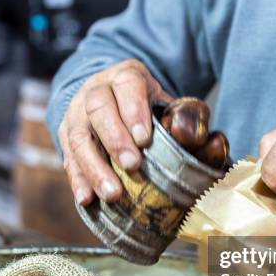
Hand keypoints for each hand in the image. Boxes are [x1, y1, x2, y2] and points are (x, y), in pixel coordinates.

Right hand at [58, 59, 171, 204]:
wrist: (109, 98)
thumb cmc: (146, 106)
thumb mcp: (165, 103)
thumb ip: (185, 119)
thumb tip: (210, 142)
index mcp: (125, 76)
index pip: (126, 85)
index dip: (134, 111)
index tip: (144, 138)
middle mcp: (96, 89)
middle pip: (97, 108)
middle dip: (115, 139)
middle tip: (132, 165)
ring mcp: (76, 113)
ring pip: (78, 137)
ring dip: (94, 167)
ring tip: (113, 194)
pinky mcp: (65, 136)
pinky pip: (68, 157)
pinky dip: (78, 180)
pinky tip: (87, 199)